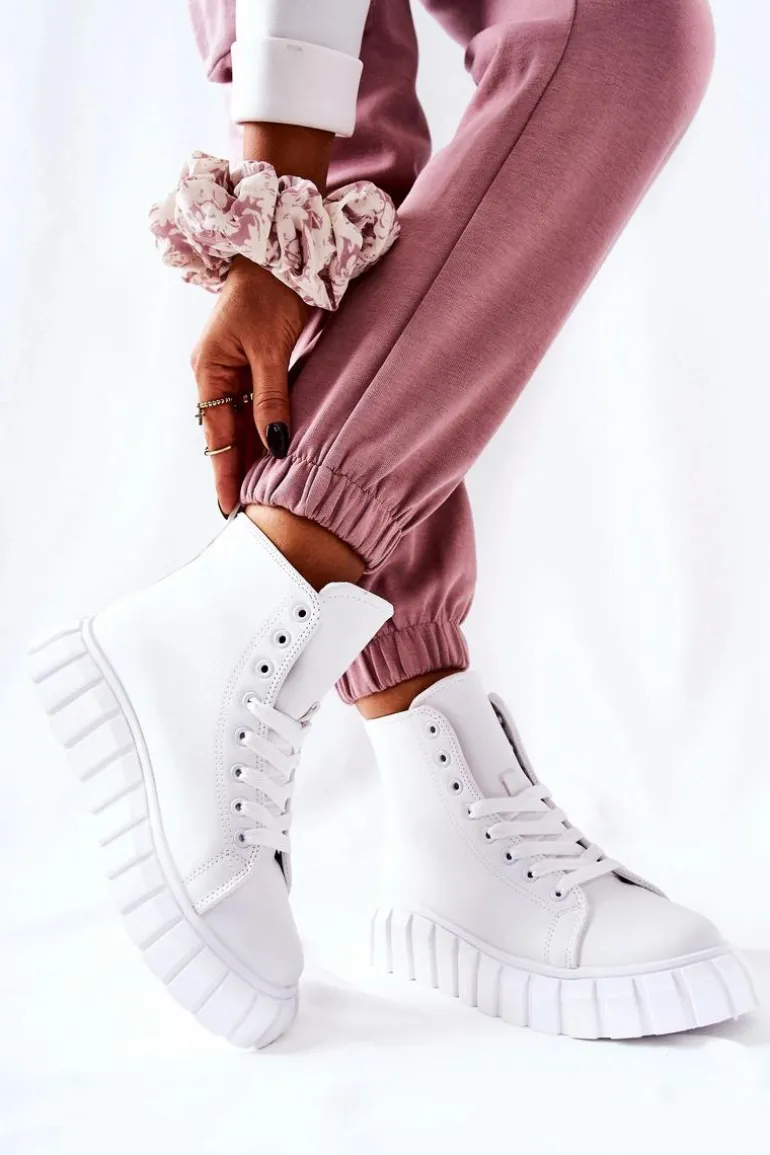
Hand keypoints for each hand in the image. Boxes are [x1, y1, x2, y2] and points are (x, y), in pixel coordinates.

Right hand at [191, 256, 308, 514]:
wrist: (280, 251)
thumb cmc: (270, 292)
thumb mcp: (270, 348)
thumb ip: (272, 397)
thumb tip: (276, 444)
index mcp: (209, 370)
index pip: (217, 435)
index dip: (225, 473)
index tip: (230, 508)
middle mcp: (216, 374)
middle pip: (227, 434)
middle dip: (236, 471)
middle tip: (248, 514)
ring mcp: (233, 369)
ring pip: (242, 423)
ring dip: (252, 455)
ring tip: (262, 494)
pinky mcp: (254, 364)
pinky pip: (257, 406)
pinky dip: (265, 430)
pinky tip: (275, 454)